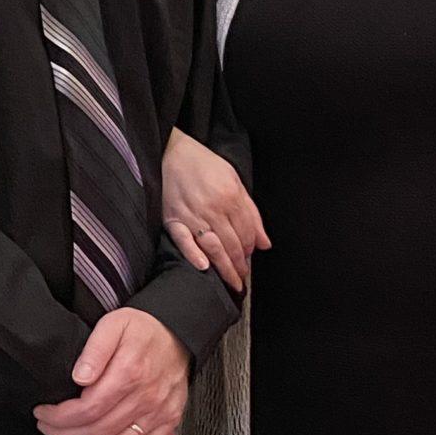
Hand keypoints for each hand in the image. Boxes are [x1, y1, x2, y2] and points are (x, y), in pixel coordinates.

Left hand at [35, 308, 189, 434]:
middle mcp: (146, 397)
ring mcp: (158, 413)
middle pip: (98, 431)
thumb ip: (95, 349)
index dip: (60, 417)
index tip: (44, 414)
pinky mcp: (167, 422)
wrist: (178, 335)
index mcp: (130, 372)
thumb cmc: (144, 331)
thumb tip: (80, 376)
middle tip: (48, 430)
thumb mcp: (114, 324)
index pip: (88, 408)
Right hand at [161, 128, 268, 294]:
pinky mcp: (173, 219)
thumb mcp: (234, 181)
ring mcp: (192, 215)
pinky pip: (184, 241)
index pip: (247, 233)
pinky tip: (204, 267)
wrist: (171, 153)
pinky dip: (194, 255)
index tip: (249, 259)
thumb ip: (251, 212)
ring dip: (225, 267)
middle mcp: (213, 208)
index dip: (250, 249)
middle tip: (242, 279)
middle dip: (240, 265)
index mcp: (231, 197)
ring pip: (213, 247)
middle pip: (233, 244)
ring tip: (232, 281)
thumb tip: (264, 242)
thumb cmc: (204, 166)